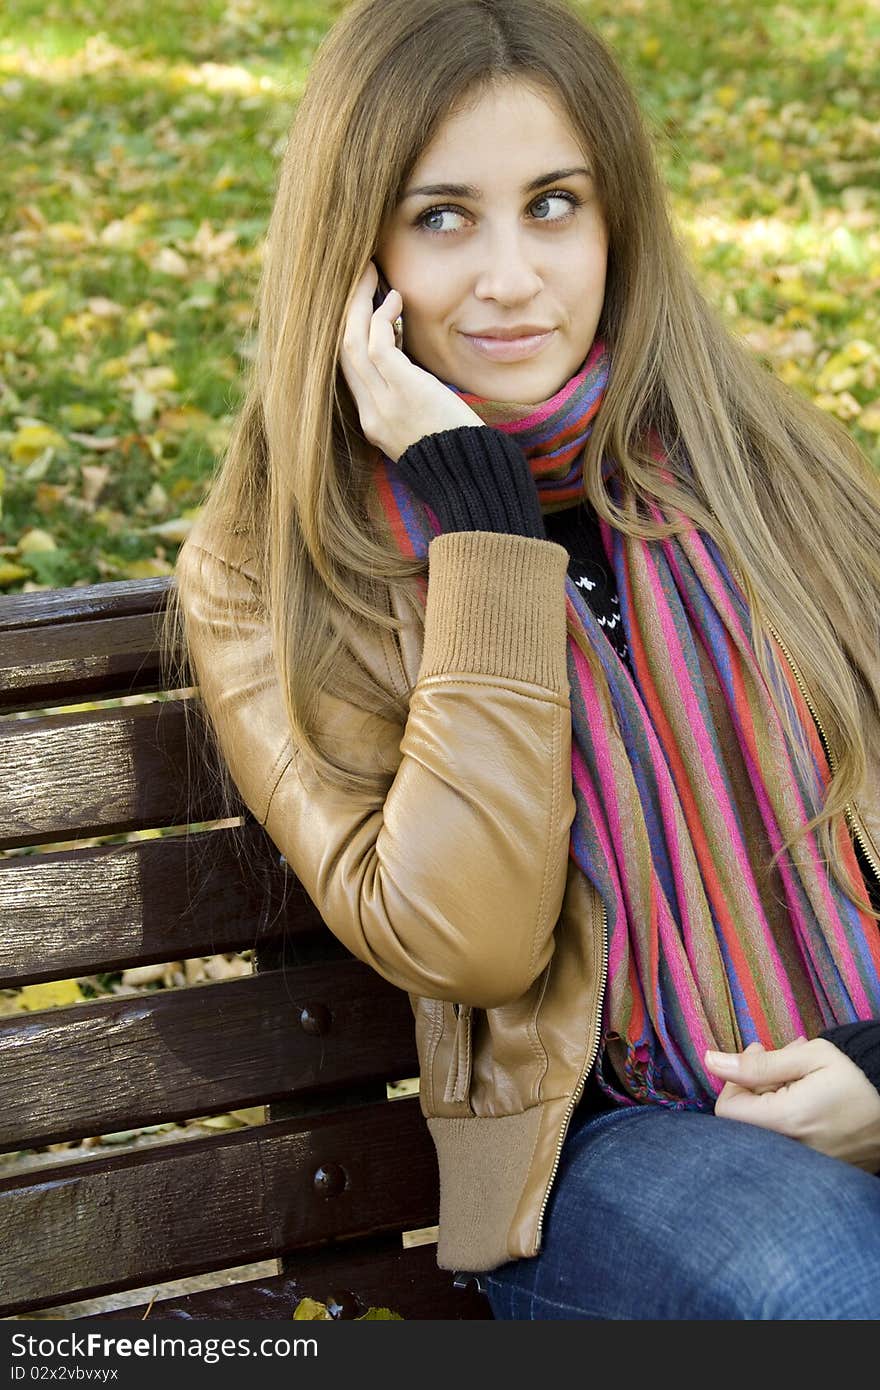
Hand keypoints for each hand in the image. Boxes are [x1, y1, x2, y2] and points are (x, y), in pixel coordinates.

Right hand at [339, 260, 483, 461]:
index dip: (354, 332)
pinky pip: (377, 345)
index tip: (368, 307)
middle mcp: (371, 413)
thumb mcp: (427, 427)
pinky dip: (382, 318)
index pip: (350, 370)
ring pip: (351, 342)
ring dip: (359, 303)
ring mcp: (382, 404)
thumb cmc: (460, 452)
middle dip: (348, 310)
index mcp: (374, 422)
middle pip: (342, 351)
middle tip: (360, 278)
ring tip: (371, 274)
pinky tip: (395, 300)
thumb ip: (413, 400)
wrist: (470, 477)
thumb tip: (415, 369)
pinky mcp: (402, 391)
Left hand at [705, 1037, 879, 1172]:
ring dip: (769, 1100)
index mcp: (785, 1121)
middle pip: (743, 1121)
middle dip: (753, 1087)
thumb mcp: (810, 1057)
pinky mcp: (813, 1170)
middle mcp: (789, 1150)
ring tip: (797, 1078)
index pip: (726, 1109)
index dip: (734, 1082)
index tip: (756, 1060)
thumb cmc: (859, 1078)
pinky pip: (781, 1145)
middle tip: (778, 1062)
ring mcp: (802, 1164)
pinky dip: (784, 1119)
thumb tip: (711, 1061)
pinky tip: (805, 1100)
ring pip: (762, 1132)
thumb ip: (757, 1063)